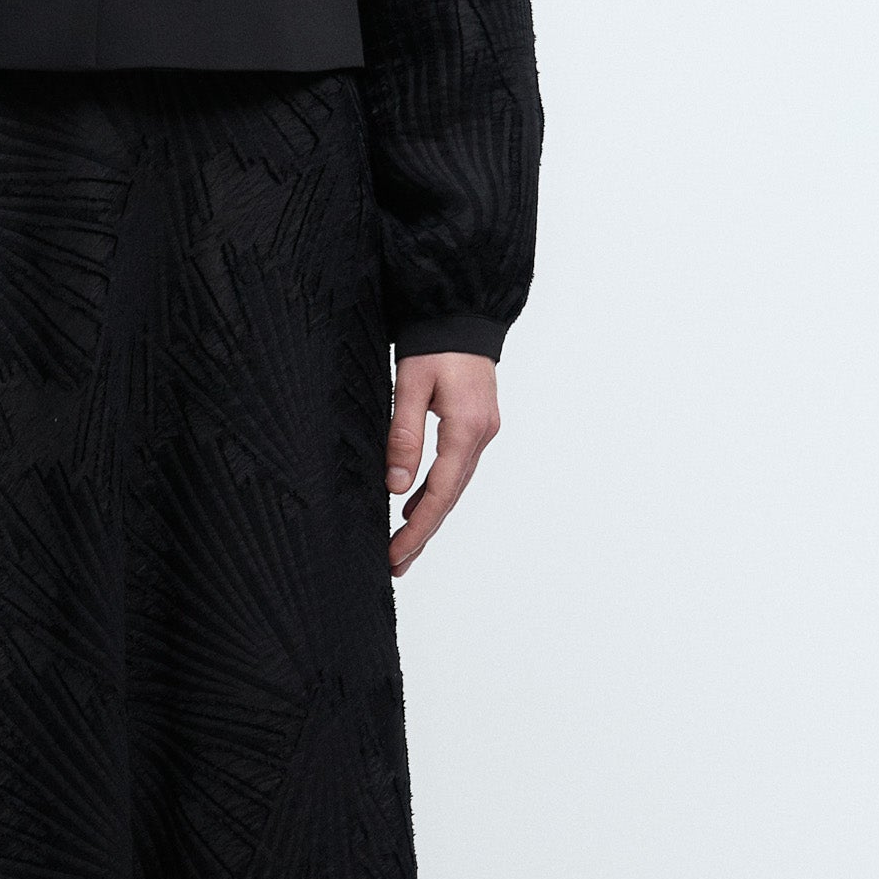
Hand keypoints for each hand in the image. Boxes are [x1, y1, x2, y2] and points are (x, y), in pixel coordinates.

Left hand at [385, 352, 498, 575]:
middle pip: (450, 498)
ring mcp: (483, 432)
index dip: (416, 529)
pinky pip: (456, 470)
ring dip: (429, 518)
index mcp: (467, 429)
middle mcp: (482, 436)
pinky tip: (415, 507)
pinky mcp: (477, 426)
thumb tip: (396, 486)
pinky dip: (437, 493)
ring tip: (403, 548)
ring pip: (454, 487)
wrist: (463, 313)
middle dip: (421, 535)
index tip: (395, 554)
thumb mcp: (411, 385)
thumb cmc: (435, 342)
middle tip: (396, 566)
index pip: (440, 493)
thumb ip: (404, 434)